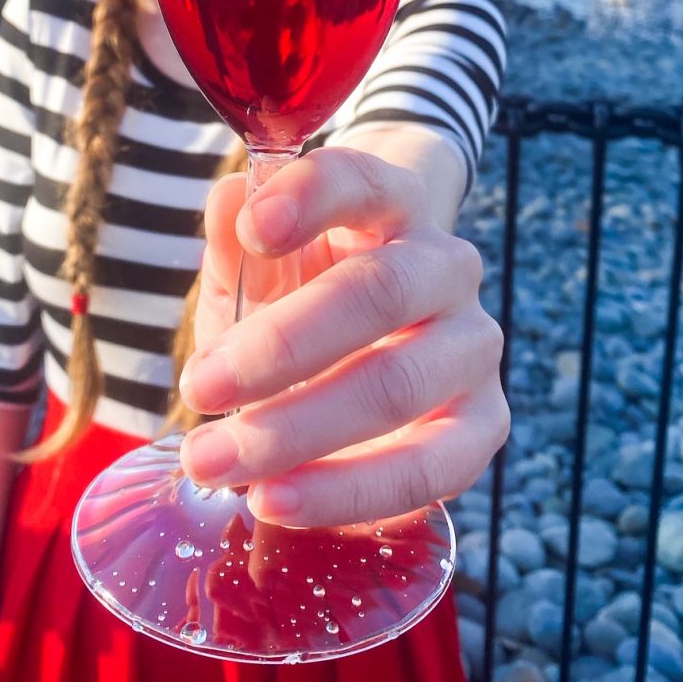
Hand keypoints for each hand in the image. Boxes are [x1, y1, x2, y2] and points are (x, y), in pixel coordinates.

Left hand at [178, 144, 508, 527]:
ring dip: (297, 431)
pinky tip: (278, 500)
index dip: (312, 198)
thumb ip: (238, 244)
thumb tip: (232, 203)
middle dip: (280, 347)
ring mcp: (472, 347)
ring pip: (397, 385)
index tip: (252, 230)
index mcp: (393, 205)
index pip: (363, 181)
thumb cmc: (300, 295)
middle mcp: (445, 267)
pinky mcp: (482, 425)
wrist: (364, 350)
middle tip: (199, 387)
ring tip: (215, 461)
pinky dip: (346, 491)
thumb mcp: (258, 269)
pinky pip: (427, 468)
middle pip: (377, 293)